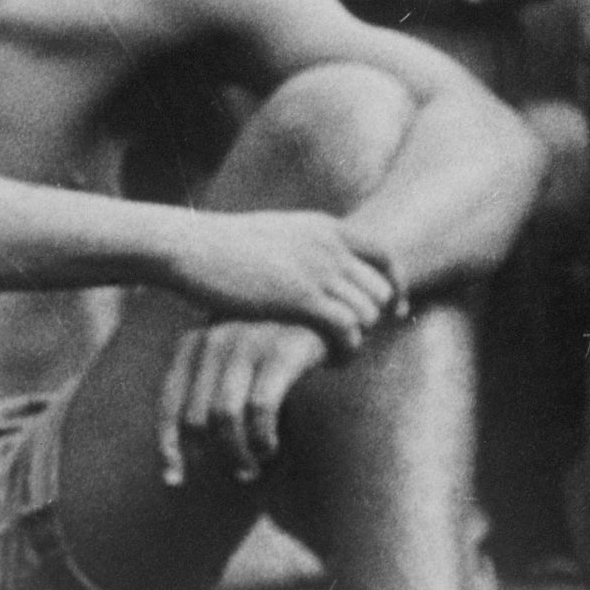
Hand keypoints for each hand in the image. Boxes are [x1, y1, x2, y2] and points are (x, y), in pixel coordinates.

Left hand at [157, 321, 328, 485]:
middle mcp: (216, 336)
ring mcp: (249, 339)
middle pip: (197, 416)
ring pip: (225, 416)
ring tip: (251, 469)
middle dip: (212, 457)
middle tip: (235, 474)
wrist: (333, 320)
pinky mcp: (283, 349)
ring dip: (237, 453)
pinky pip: (260, 407)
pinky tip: (271, 447)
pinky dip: (261, 436)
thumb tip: (178, 463)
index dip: (168, 446)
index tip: (175, 479)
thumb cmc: (279, 352)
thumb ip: (208, 394)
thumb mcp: (236, 364)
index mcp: (196, 342)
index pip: (169, 403)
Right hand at [164, 209, 396, 354]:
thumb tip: (316, 256)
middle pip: (381, 287)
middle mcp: (332, 245)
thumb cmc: (224, 245)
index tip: (394, 311)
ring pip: (369, 311)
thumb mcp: (277, 231)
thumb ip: (304, 243)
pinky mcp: (302, 297)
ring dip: (361, 338)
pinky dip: (347, 348)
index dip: (396, 285)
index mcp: (327, 227)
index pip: (385, 254)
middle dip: (377, 319)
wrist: (193, 246)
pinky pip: (348, 327)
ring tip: (341, 355)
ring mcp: (319, 270)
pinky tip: (330, 361)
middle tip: (358, 341)